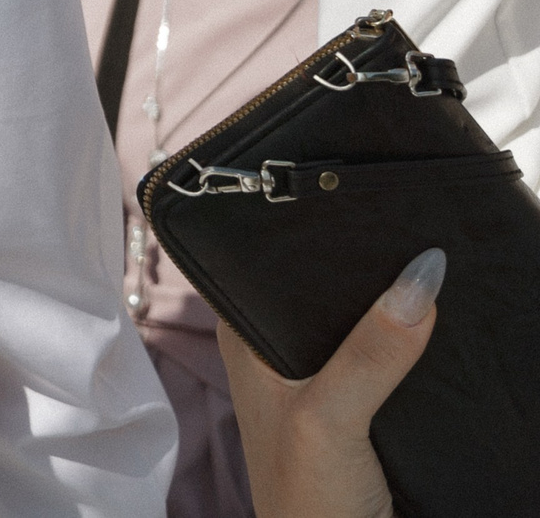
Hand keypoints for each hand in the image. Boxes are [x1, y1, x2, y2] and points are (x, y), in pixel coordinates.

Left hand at [219, 249, 440, 517]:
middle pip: (324, 289)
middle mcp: (278, 351)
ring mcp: (320, 379)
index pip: (271, 262)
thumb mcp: (330, 418)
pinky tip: (435, 327)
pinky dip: (409, 346)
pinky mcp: (361, 407)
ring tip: (431, 267)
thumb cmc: (306, 500)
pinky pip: (388, 359)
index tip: (354, 195)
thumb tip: (418, 278)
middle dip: (365, 266)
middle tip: (412, 227)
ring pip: (361, 323)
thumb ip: (368, 353)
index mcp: (247, 338)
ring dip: (392, 309)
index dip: (309, 231)